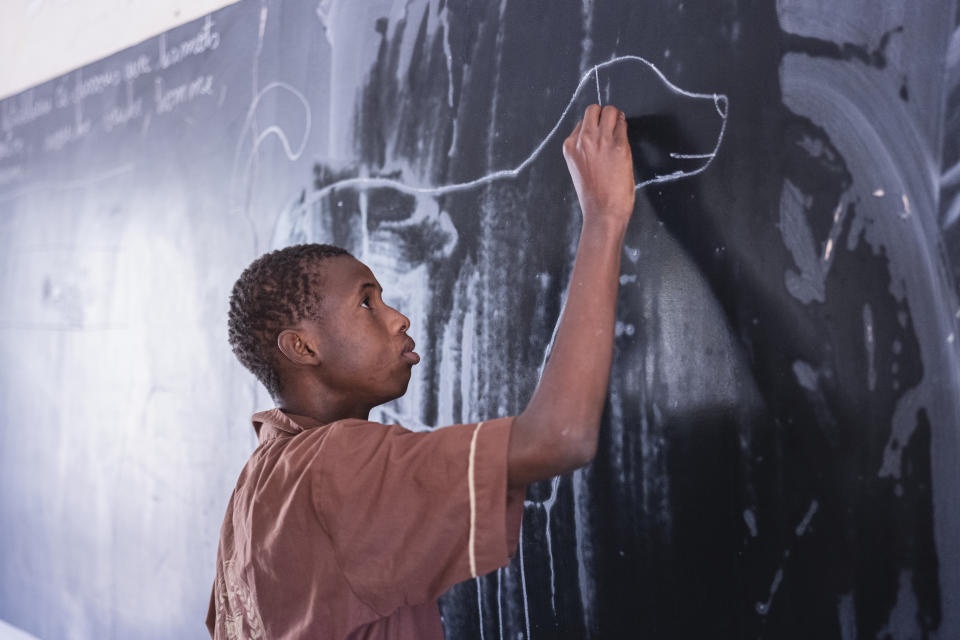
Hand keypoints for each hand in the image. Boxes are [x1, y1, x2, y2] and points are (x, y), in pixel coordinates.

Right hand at [562, 104, 634, 226]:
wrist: (603, 211)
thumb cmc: (593, 196)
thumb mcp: (578, 168)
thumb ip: (584, 150)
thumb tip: (597, 135)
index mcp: (570, 147)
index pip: (582, 123)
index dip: (594, 127)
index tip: (600, 135)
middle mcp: (583, 140)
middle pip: (593, 110)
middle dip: (603, 115)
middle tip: (611, 126)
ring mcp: (601, 141)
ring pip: (609, 111)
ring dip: (615, 117)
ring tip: (619, 129)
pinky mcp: (619, 145)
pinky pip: (623, 124)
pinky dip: (624, 127)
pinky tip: (624, 138)